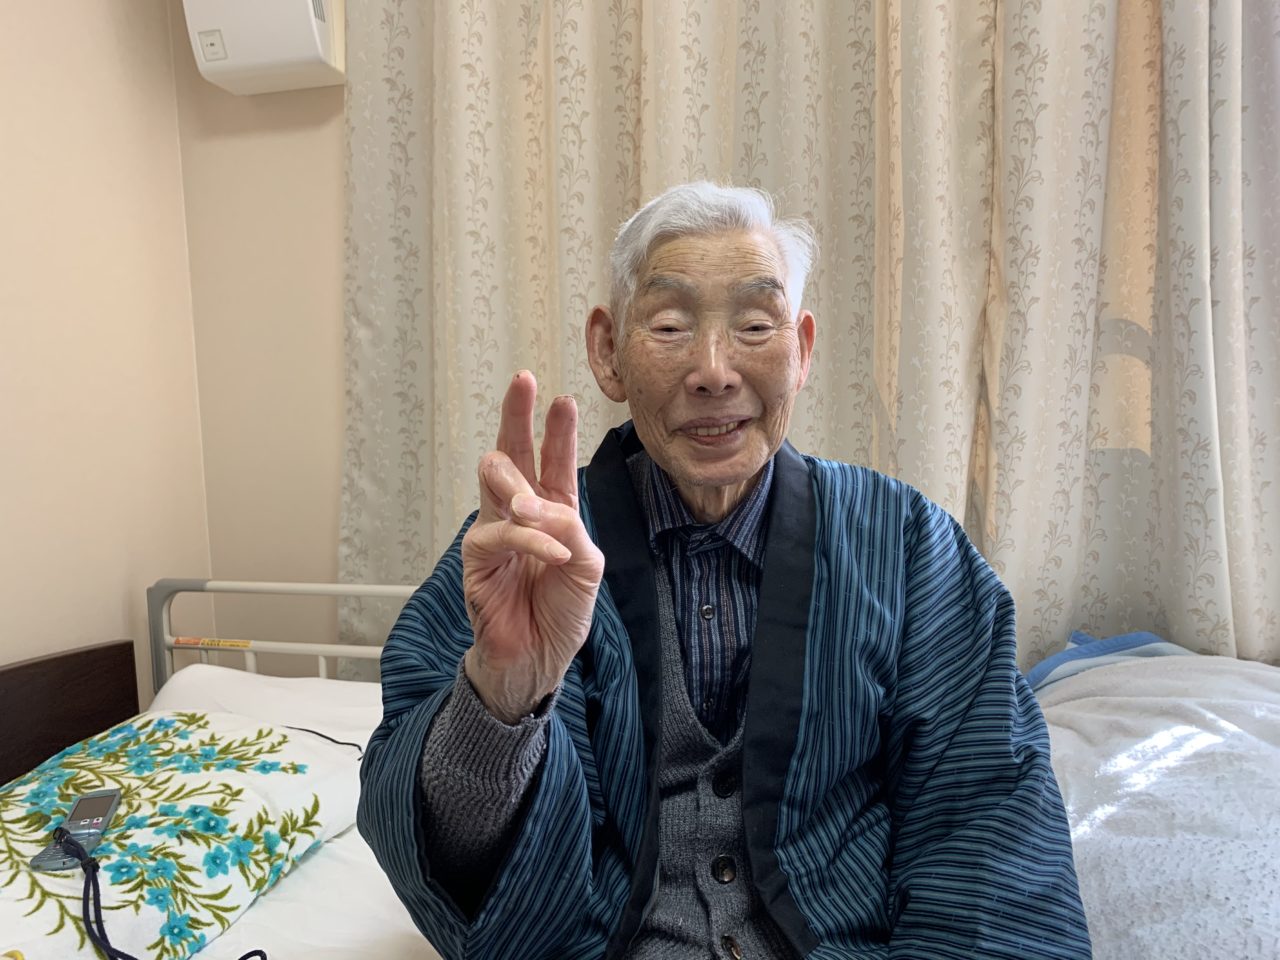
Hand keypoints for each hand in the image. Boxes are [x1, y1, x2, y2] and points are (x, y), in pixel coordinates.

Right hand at [460, 371, 604, 722]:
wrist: (539, 660)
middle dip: (516, 415)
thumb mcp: (587, 566)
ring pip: (494, 480)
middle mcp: (519, 513)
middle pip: (510, 451)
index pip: (551, 460)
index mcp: (551, 511)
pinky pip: (500, 534)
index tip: (559, 396)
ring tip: (537, 507)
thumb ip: (571, 529)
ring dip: (518, 485)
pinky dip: (530, 542)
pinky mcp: (477, 559)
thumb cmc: (561, 613)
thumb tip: (543, 506)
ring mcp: (494, 532)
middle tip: (524, 382)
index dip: (555, 428)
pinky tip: (554, 555)